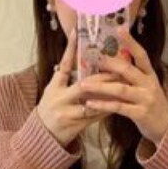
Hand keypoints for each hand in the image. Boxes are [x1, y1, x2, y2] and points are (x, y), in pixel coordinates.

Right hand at [36, 27, 118, 147]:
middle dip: (104, 77)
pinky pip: (96, 116)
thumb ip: (65, 77)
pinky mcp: (76, 126)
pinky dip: (108, 109)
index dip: (70, 48)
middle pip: (84, 85)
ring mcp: (68, 113)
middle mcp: (60, 99)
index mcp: (54, 87)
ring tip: (124, 85)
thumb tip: (79, 58)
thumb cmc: (50, 110)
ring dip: (110, 94)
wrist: (43, 137)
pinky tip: (120, 103)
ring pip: (93, 102)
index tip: (78, 31)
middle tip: (120, 67)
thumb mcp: (53, 91)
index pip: (64, 64)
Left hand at [80, 25, 167, 145]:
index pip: (141, 55)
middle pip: (128, 70)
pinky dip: (103, 105)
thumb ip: (133, 75)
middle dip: (109, 64)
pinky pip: (118, 107)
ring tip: (83, 84)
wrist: (166, 127)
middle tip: (92, 60)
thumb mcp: (146, 86)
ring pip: (120, 89)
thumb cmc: (150, 104)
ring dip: (100, 86)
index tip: (119, 29)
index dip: (131, 42)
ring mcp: (145, 99)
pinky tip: (90, 103)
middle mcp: (149, 84)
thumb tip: (113, 60)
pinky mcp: (140, 114)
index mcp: (150, 75)